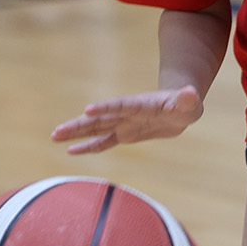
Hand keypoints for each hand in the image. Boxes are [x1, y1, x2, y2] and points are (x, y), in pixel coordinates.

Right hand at [51, 85, 202, 155]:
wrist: (179, 108)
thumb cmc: (186, 104)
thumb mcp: (189, 103)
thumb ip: (188, 99)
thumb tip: (192, 93)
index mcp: (139, 104)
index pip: (120, 105)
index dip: (106, 107)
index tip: (88, 110)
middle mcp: (125, 113)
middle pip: (99, 119)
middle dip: (78, 125)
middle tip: (58, 131)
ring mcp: (122, 123)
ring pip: (95, 129)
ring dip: (75, 133)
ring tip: (54, 136)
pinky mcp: (123, 134)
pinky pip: (103, 142)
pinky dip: (88, 147)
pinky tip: (70, 151)